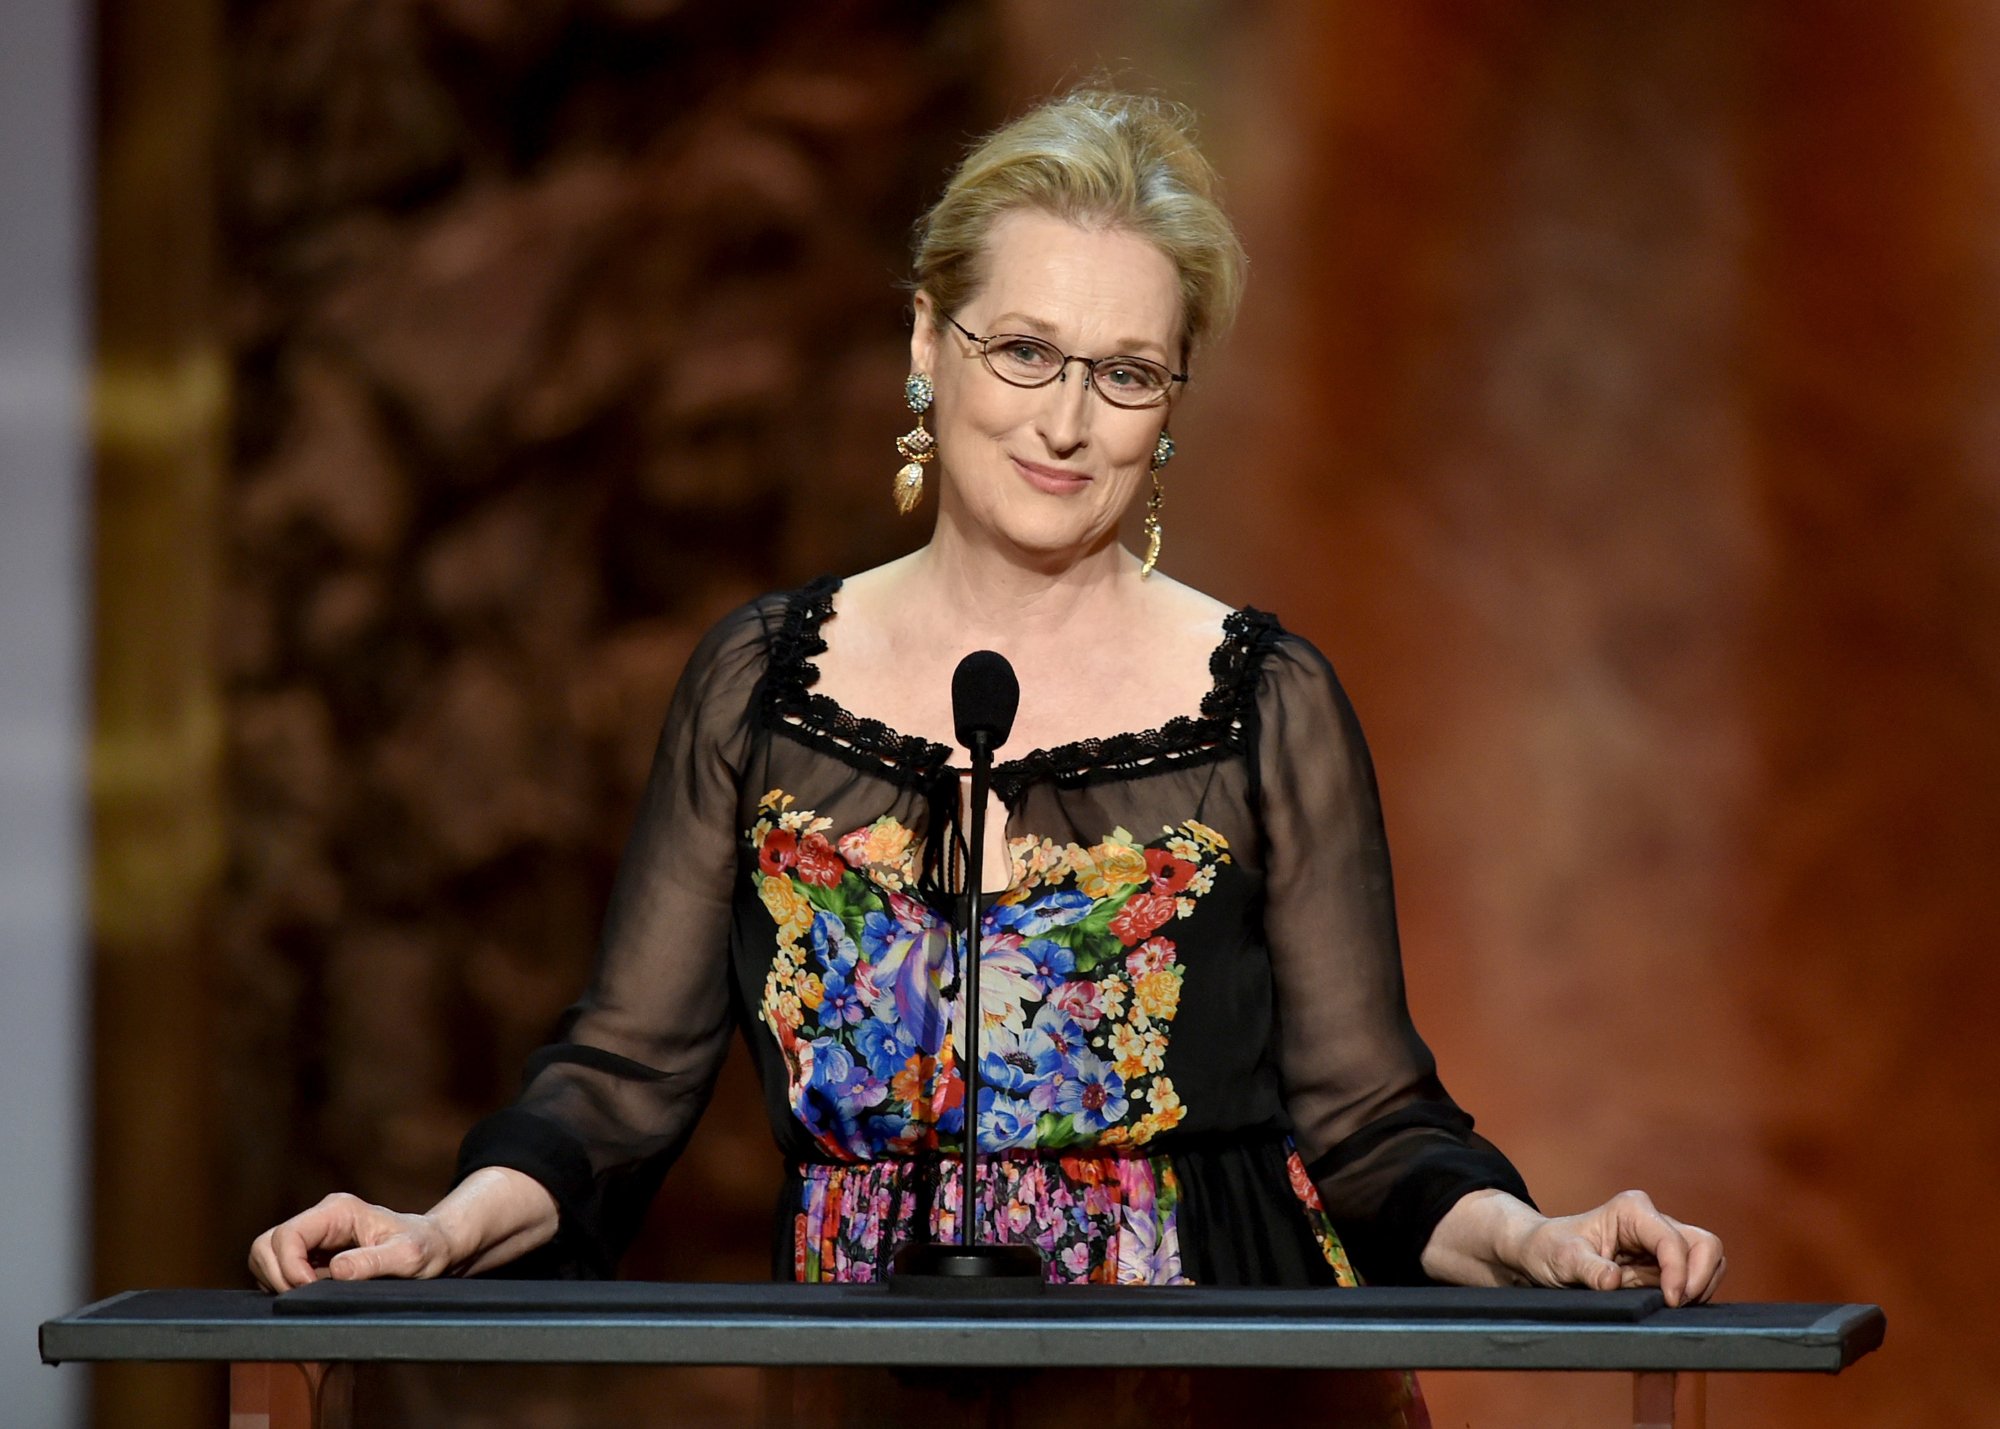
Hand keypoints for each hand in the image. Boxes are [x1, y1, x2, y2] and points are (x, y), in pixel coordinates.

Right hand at [248, 1192, 455, 1292]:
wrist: (435, 1248)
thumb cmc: (426, 1248)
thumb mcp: (408, 1256)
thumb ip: (374, 1261)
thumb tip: (336, 1272)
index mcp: (338, 1212)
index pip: (287, 1235)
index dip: (288, 1267)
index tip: (309, 1290)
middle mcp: (321, 1220)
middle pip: (267, 1245)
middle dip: (276, 1276)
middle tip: (303, 1300)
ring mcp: (314, 1238)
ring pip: (267, 1257)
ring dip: (277, 1283)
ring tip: (308, 1300)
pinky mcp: (312, 1257)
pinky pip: (279, 1271)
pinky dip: (284, 1287)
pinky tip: (311, 1299)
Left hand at [1509, 1189, 1725, 1306]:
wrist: (1541, 1253)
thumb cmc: (1549, 1249)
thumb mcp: (1561, 1258)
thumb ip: (1587, 1268)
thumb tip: (1611, 1280)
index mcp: (1632, 1210)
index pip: (1673, 1241)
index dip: (1679, 1273)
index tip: (1669, 1301)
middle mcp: (1653, 1220)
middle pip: (1705, 1245)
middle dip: (1700, 1278)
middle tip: (1676, 1306)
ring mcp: (1662, 1240)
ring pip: (1709, 1259)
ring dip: (1699, 1286)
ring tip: (1670, 1306)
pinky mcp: (1665, 1262)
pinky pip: (1698, 1275)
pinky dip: (1694, 1291)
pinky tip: (1668, 1304)